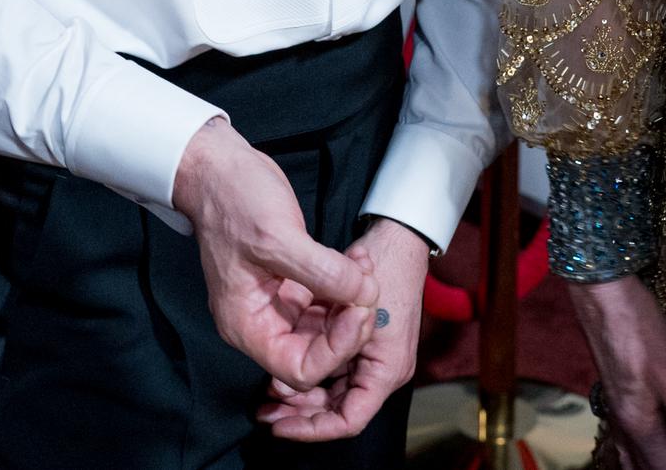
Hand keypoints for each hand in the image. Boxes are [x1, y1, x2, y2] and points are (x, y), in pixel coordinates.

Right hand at [171, 117, 376, 388]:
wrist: (219, 169)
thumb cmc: (233, 202)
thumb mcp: (278, 238)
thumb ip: (323, 272)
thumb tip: (364, 295)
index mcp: (248, 326)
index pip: (299, 369)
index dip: (336, 350)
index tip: (358, 311)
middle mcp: (262, 322)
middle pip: (319, 351)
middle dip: (350, 324)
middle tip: (370, 288)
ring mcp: (278, 302)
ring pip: (328, 325)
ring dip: (354, 300)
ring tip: (364, 266)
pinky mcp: (292, 282)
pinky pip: (328, 298)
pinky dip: (348, 283)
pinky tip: (358, 260)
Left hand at [256, 216, 426, 440]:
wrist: (400, 237)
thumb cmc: (384, 266)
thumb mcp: (353, 302)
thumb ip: (325, 342)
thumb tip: (285, 383)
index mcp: (387, 369)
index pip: (349, 420)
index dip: (311, 428)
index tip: (278, 424)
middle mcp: (383, 371)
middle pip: (337, 409)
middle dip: (300, 412)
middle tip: (264, 410)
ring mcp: (373, 359)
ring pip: (332, 391)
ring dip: (300, 392)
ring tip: (267, 391)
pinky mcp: (363, 345)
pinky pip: (333, 370)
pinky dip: (309, 369)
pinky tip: (280, 366)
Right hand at [564, 274, 665, 469]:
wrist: (601, 294)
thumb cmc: (637, 326)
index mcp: (638, 419)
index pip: (662, 465)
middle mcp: (622, 418)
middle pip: (642, 464)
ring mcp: (614, 404)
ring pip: (628, 451)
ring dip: (646, 465)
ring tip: (665, 466)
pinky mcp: (613, 387)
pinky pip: (623, 433)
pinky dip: (634, 448)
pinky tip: (642, 437)